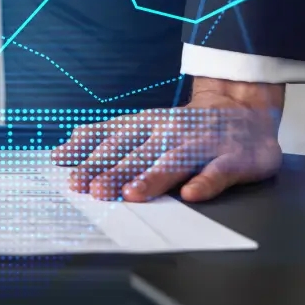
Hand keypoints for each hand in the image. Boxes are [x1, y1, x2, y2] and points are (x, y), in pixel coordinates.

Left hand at [51, 77, 284, 202]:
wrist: (243, 110)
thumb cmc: (184, 126)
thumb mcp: (142, 126)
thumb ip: (104, 138)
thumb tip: (61, 152)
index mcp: (145, 125)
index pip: (111, 138)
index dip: (88, 152)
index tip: (64, 166)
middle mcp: (168, 132)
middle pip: (137, 153)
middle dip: (113, 170)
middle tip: (93, 189)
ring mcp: (200, 144)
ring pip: (172, 162)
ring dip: (151, 177)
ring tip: (132, 194)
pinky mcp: (231, 159)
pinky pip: (217, 172)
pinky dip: (204, 183)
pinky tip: (191, 194)